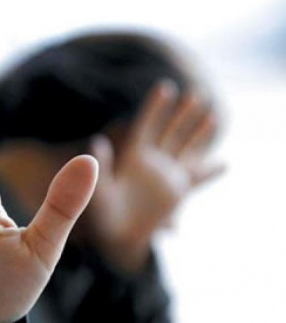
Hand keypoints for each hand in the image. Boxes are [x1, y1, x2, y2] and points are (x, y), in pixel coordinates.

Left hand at [83, 81, 223, 271]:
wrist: (117, 235)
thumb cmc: (104, 211)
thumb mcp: (100, 186)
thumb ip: (103, 165)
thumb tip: (97, 140)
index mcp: (133, 156)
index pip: (147, 125)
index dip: (156, 108)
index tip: (165, 87)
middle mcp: (153, 161)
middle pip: (171, 132)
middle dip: (183, 115)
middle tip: (196, 94)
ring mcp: (167, 175)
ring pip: (187, 148)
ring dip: (200, 134)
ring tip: (212, 115)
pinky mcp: (177, 192)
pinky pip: (197, 178)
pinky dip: (210, 171)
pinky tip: (225, 163)